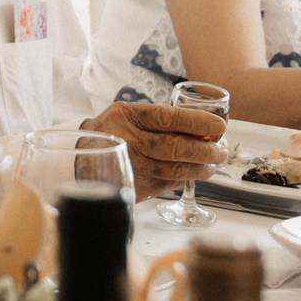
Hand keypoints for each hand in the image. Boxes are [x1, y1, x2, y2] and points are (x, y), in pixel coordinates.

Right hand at [90, 102, 227, 198]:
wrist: (79, 157)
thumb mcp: (127, 113)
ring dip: (199, 168)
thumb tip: (200, 125)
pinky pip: (167, 184)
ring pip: (175, 169)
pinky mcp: (134, 186)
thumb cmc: (111, 131)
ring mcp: (132, 166)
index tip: (219, 125)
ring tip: (211, 165)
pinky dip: (183, 179)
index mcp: (129, 116)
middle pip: (176, 147)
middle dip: (206, 150)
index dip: (198, 122)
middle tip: (221, 151)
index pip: (169, 118)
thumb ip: (157, 117)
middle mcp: (129, 141)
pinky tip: (190, 174)